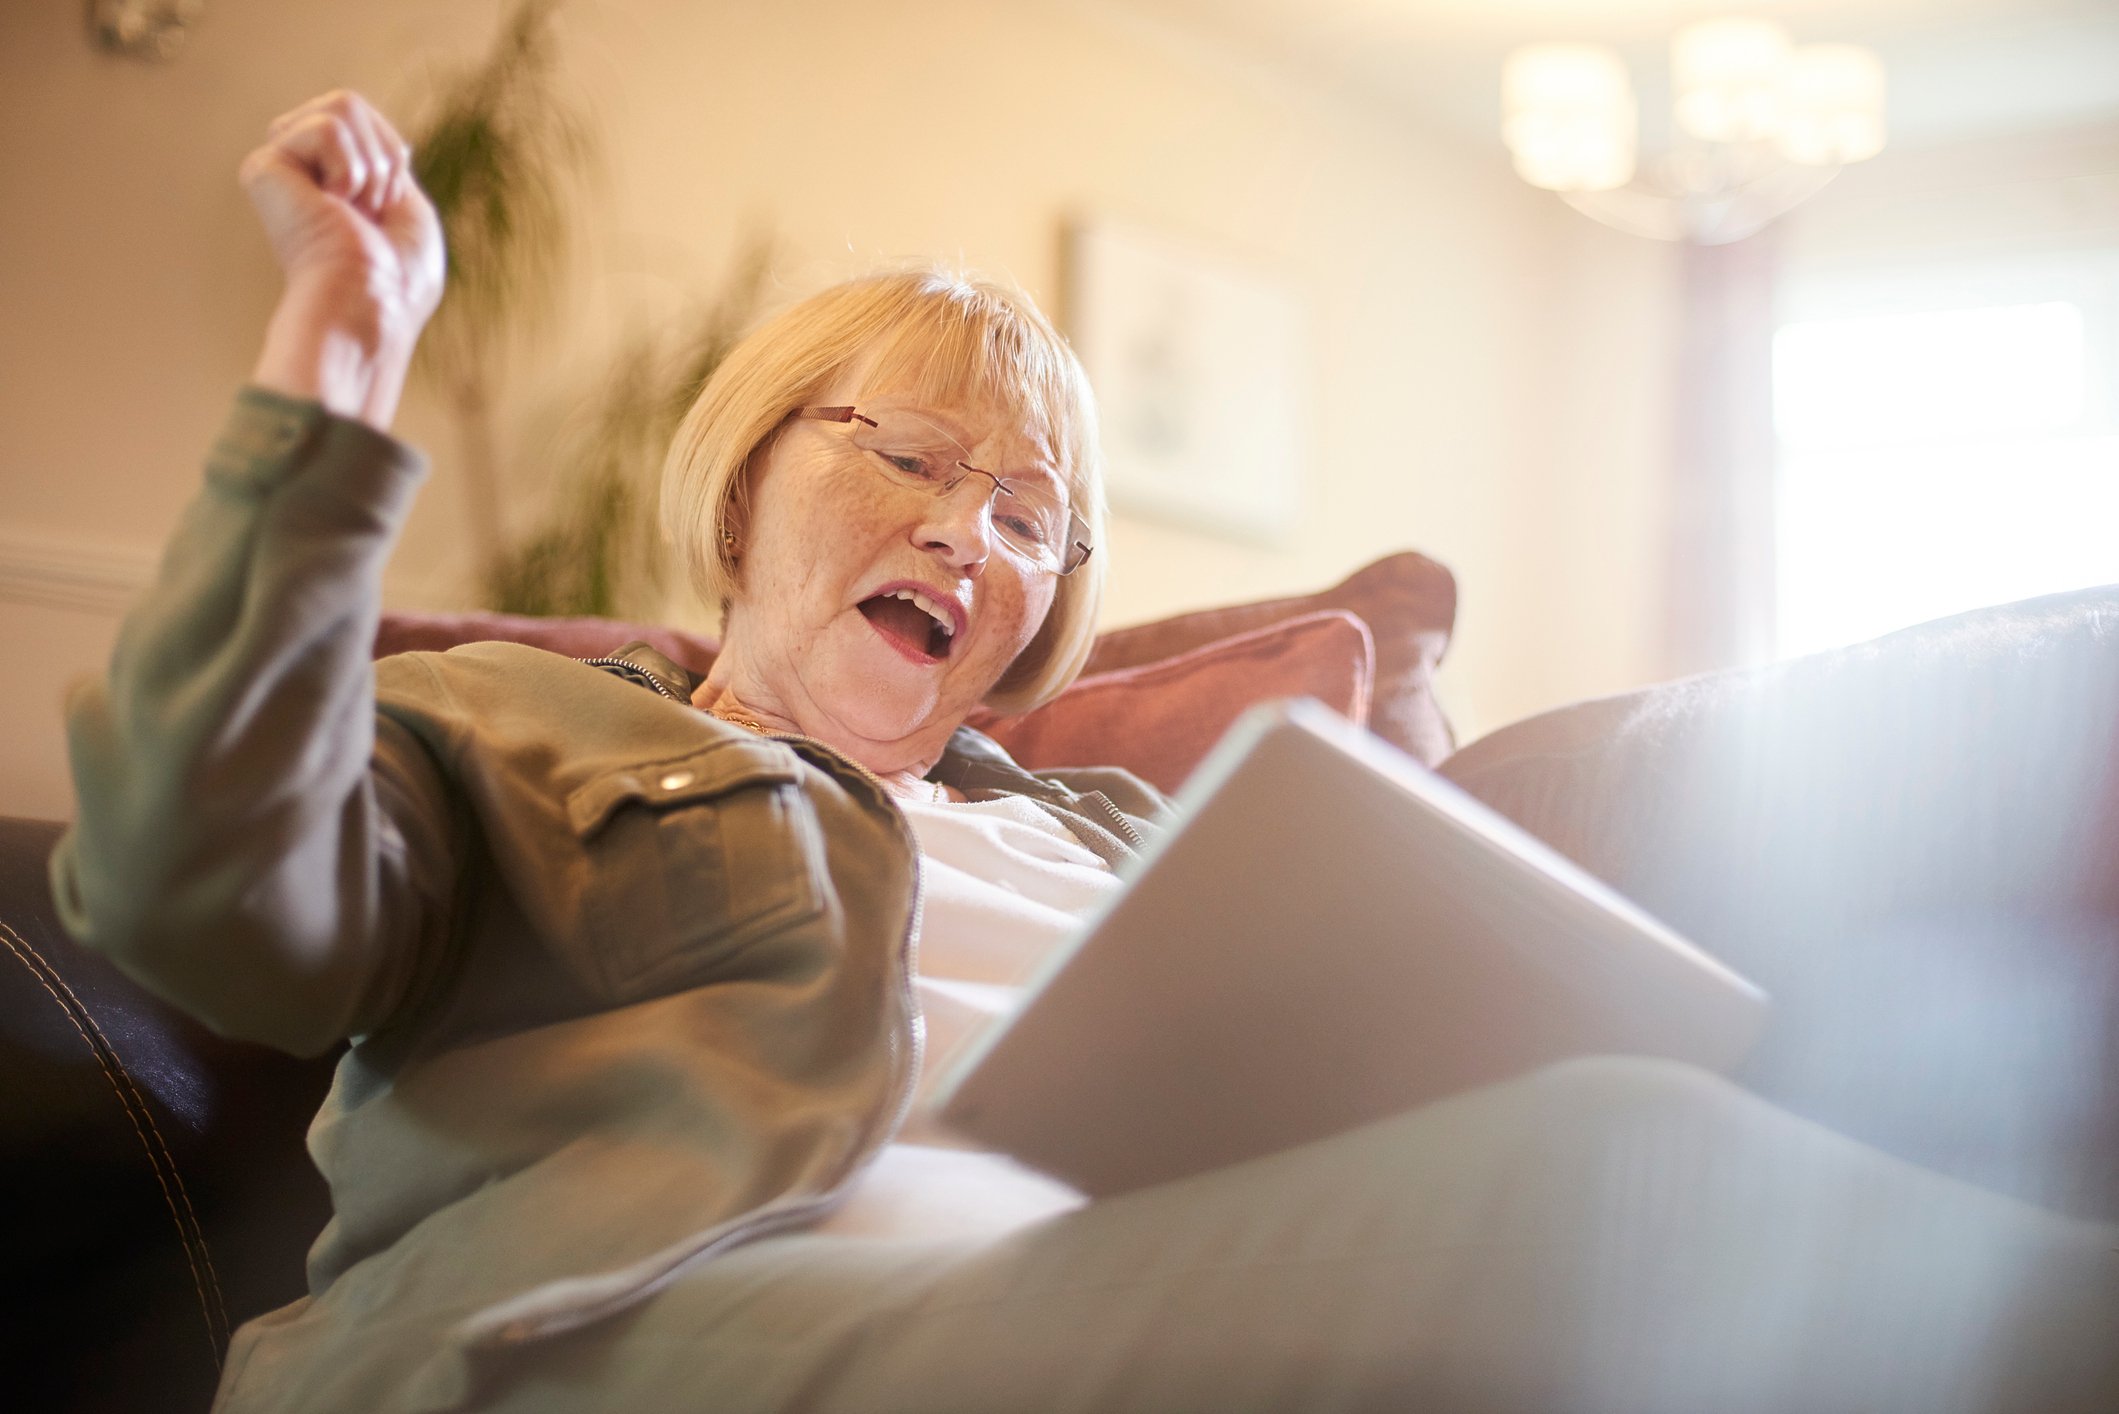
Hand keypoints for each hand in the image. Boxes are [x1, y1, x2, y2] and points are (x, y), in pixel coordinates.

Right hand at [241, 91, 444, 429]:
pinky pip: (328, 125)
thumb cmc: (398, 278)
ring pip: (342, 103)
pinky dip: (351, 167)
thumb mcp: (409, 206)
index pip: (366, 120)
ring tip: (353, 210)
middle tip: (371, 212)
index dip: (393, 155)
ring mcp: (279, 166)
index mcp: (331, 182)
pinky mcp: (263, 167)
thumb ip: (379, 155)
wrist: (370, 304)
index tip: (387, 210)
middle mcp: (300, 171)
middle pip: (350, 103)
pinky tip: (333, 206)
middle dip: (384, 155)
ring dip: (371, 164)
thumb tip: (348, 110)